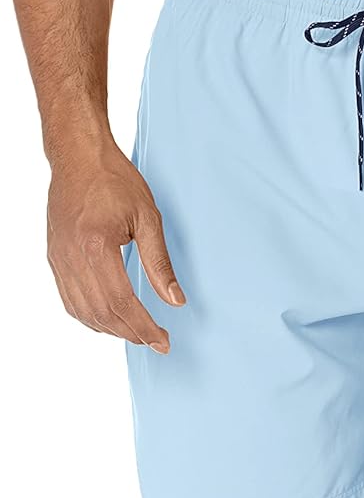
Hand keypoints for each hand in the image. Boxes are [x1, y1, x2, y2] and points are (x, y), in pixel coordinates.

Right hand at [47, 137, 184, 352]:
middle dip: (131, 333)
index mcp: (96, 246)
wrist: (78, 156)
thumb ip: (160, 263)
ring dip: (111, 329)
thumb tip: (174, 300)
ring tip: (135, 331)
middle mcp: (72, 257)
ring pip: (83, 312)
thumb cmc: (113, 179)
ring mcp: (59, 259)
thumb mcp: (147, 218)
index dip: (144, 328)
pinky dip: (90, 317)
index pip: (122, 303)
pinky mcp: (54, 258)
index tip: (162, 341)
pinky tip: (108, 318)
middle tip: (154, 339)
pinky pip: (70, 300)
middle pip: (102, 313)